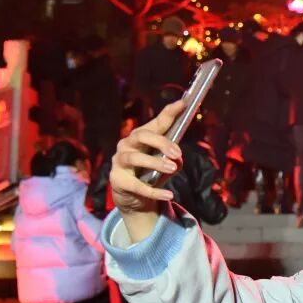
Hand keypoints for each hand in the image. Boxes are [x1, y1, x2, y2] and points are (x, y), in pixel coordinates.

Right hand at [110, 100, 183, 240]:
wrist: (134, 199)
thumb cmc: (151, 174)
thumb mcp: (166, 164)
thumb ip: (174, 159)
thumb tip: (178, 159)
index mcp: (141, 137)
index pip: (157, 122)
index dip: (170, 112)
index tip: (184, 103)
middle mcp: (127, 145)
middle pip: (142, 136)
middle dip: (161, 143)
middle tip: (178, 154)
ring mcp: (119, 162)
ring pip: (135, 158)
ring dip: (155, 163)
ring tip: (172, 169)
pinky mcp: (118, 181)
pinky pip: (137, 186)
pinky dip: (154, 191)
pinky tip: (169, 195)